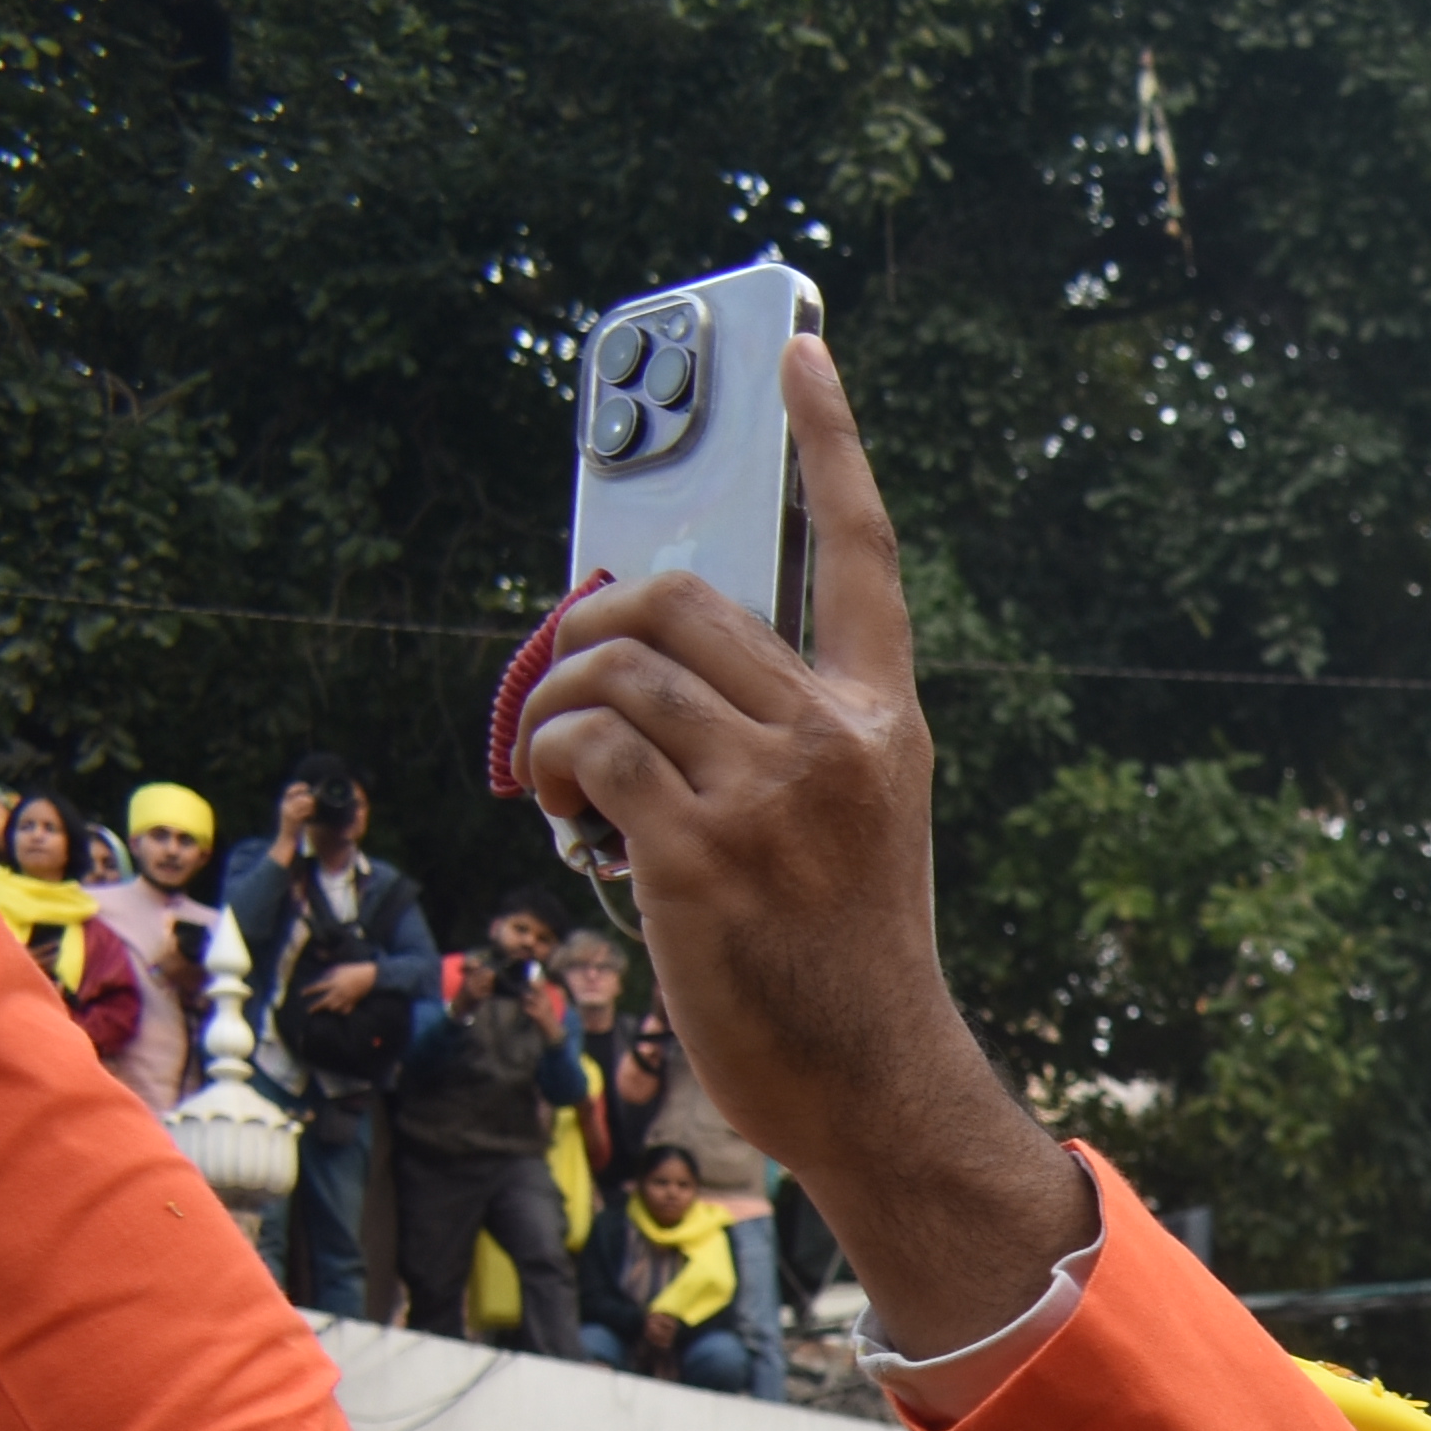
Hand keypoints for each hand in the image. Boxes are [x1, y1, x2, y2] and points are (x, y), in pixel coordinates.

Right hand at [271, 782, 314, 857]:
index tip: (307, 786)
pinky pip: (303, 812)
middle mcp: (285, 806)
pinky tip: (312, 814)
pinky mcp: (293, 819)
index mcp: (284, 804)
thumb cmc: (293, 826)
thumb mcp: (295, 814)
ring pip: (301, 802)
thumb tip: (311, 799)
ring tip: (313, 808)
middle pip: (297, 796)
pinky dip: (309, 811)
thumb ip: (300, 807)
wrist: (286, 839)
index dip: (298, 787)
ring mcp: (288, 813)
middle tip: (313, 800)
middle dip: (307, 797)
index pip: (289, 791)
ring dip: (310, 804)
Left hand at [302, 962, 375, 1014]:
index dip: (309, 991)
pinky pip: (346, 1010)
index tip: (302, 994)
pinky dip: (342, 1011)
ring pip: (334, 1008)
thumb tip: (318, 966)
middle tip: (309, 1011)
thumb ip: (328, 970)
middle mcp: (338, 992)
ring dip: (329, 1008)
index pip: (318, 987)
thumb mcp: (339, 967)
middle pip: (324, 1002)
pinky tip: (339, 1010)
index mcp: (333, 982)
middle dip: (315, 1007)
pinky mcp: (353, 1001)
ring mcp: (346, 998)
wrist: (369, 976)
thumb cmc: (353, 970)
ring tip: (325, 1008)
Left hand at [516, 334, 1087, 1357]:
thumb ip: (768, 728)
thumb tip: (627, 651)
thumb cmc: (835, 959)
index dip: (830, 442)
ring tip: (566, 785)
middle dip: (592, 628)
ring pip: (613, 670)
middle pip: (678, 598)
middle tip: (573, 692)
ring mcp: (774, 793)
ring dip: (553, 712)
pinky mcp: (703, 850)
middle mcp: (837, 739)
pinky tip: (567, 821)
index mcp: (883, 722)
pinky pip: (584, 749)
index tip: (803, 347)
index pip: (857, 554)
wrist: (872, 1082)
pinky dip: (547, 771)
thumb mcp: (837, 823)